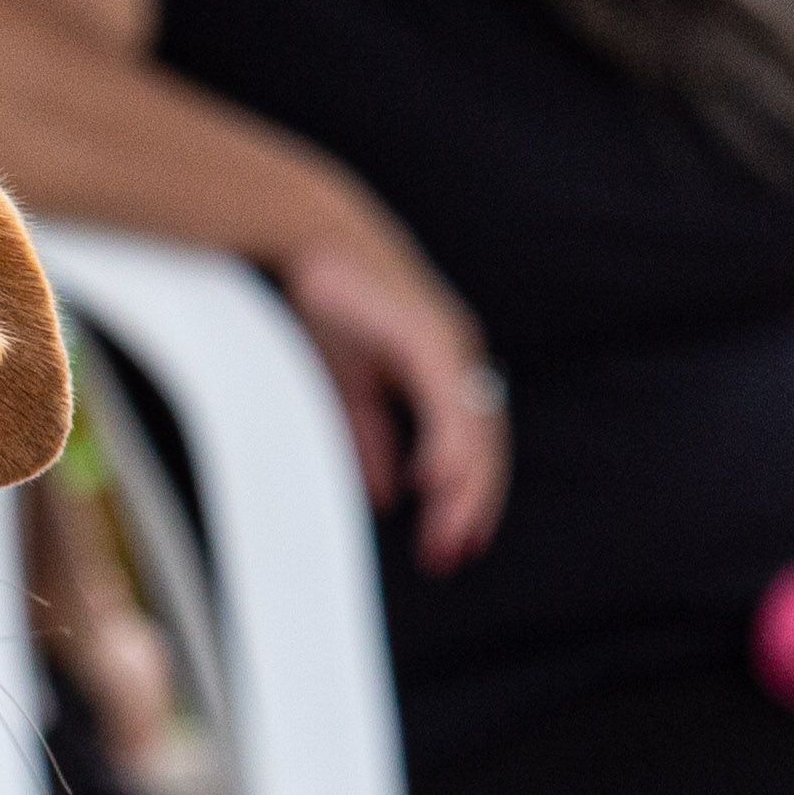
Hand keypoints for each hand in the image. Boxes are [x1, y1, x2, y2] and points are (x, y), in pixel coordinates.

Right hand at [269, 223, 508, 575]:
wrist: (311, 237)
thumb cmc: (333, 301)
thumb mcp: (351, 387)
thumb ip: (373, 440)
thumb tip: (388, 493)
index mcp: (444, 369)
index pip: (470, 445)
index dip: (467, 497)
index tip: (458, 544)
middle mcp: (458, 358)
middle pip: (482, 446)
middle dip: (470, 507)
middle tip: (452, 557)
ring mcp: (449, 346)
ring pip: (472, 431)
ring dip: (463, 489)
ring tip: (450, 536)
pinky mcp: (429, 337)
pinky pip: (446, 403)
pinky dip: (446, 445)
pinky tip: (436, 482)